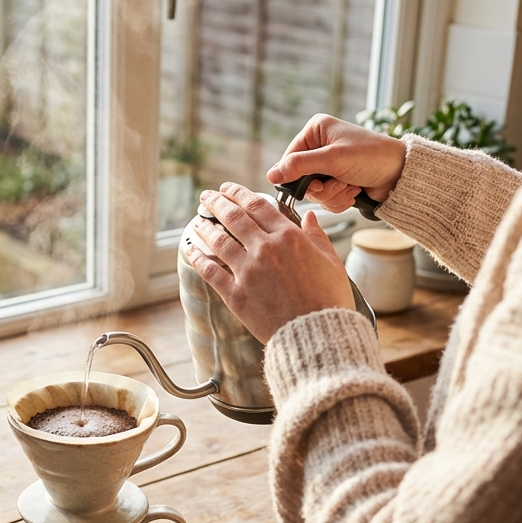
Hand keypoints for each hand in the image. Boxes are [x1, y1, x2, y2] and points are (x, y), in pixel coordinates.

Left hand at [183, 183, 355, 343]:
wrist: (317, 334)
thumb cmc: (328, 300)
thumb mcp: (331, 262)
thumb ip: (317, 236)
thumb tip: (309, 217)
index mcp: (289, 237)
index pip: (257, 205)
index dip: (238, 193)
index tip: (228, 188)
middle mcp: (265, 249)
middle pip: (233, 217)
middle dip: (216, 202)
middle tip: (206, 196)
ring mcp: (248, 271)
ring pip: (218, 240)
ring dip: (205, 226)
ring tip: (197, 219)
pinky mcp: (235, 294)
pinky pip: (210, 270)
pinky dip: (197, 257)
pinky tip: (190, 248)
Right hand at [266, 114, 407, 212]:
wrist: (401, 173)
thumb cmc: (372, 157)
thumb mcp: (333, 159)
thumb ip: (300, 166)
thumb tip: (271, 175)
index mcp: (316, 130)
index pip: (289, 159)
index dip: (299, 177)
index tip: (317, 183)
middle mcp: (320, 145)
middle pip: (301, 179)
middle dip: (322, 188)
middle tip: (339, 183)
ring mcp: (329, 165)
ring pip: (314, 192)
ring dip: (333, 195)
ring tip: (350, 185)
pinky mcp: (338, 180)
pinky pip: (326, 199)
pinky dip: (340, 199)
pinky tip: (354, 191)